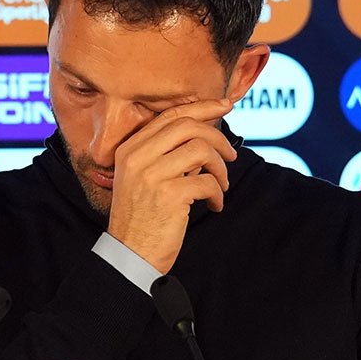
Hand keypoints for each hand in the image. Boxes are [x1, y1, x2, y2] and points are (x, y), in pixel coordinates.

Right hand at [107, 99, 237, 273]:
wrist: (130, 253)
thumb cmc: (142, 217)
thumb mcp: (145, 179)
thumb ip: (168, 155)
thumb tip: (206, 136)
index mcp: (130, 149)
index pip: (170, 116)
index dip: (202, 107)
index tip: (225, 105)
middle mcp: (138, 157)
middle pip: (188, 126)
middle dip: (218, 137)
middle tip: (230, 156)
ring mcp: (152, 175)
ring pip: (202, 150)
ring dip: (220, 169)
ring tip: (220, 186)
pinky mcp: (169, 195)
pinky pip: (208, 182)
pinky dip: (218, 194)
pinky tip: (214, 205)